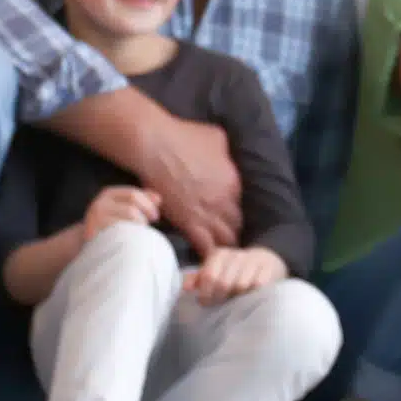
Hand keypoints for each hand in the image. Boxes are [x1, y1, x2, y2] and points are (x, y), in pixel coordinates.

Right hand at [83, 184, 161, 236]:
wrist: (85, 240)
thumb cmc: (113, 223)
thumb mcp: (125, 207)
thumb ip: (142, 201)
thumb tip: (158, 199)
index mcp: (109, 194)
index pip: (133, 194)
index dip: (148, 205)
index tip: (155, 217)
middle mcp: (99, 204)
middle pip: (131, 208)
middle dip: (144, 217)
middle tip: (148, 226)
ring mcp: (95, 219)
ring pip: (125, 222)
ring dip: (137, 228)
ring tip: (137, 234)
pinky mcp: (93, 234)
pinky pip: (118, 234)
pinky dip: (127, 237)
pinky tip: (129, 241)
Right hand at [141, 116, 241, 253]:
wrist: (156, 146)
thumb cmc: (185, 137)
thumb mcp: (218, 139)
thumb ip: (227, 154)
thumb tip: (228, 157)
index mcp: (234, 182)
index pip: (243, 206)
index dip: (239, 214)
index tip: (235, 220)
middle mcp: (224, 201)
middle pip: (236, 225)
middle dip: (235, 233)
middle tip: (231, 241)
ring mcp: (206, 213)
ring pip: (224, 239)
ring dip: (225, 246)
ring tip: (226, 257)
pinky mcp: (187, 222)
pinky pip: (204, 245)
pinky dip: (209, 254)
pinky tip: (211, 264)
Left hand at [185, 244, 286, 304]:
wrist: (266, 261)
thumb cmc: (233, 272)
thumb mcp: (214, 272)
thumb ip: (197, 279)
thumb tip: (185, 288)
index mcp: (220, 255)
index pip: (209, 276)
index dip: (206, 293)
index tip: (206, 302)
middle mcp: (236, 255)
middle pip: (223, 283)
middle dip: (220, 298)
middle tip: (221, 303)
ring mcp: (254, 261)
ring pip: (240, 286)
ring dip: (237, 297)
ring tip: (236, 299)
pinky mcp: (269, 269)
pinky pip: (257, 286)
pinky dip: (253, 294)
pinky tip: (251, 296)